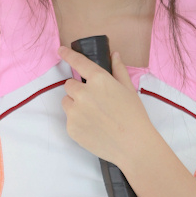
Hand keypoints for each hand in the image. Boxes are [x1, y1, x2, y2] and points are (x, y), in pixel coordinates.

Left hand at [57, 45, 156, 166]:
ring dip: (75, 105)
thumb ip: (119, 70)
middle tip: (94, 102)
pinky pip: (69, 120)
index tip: (61, 50)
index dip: (68, 55)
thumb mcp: (129, 90)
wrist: (133, 146)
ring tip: (94, 117)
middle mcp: (83, 93)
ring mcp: (75, 111)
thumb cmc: (134, 116)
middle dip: (78, 91)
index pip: (78, 63)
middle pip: (69, 85)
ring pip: (67, 102)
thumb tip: (114, 55)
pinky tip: (93, 128)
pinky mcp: (71, 128)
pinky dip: (78, 122)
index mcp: (99, 80)